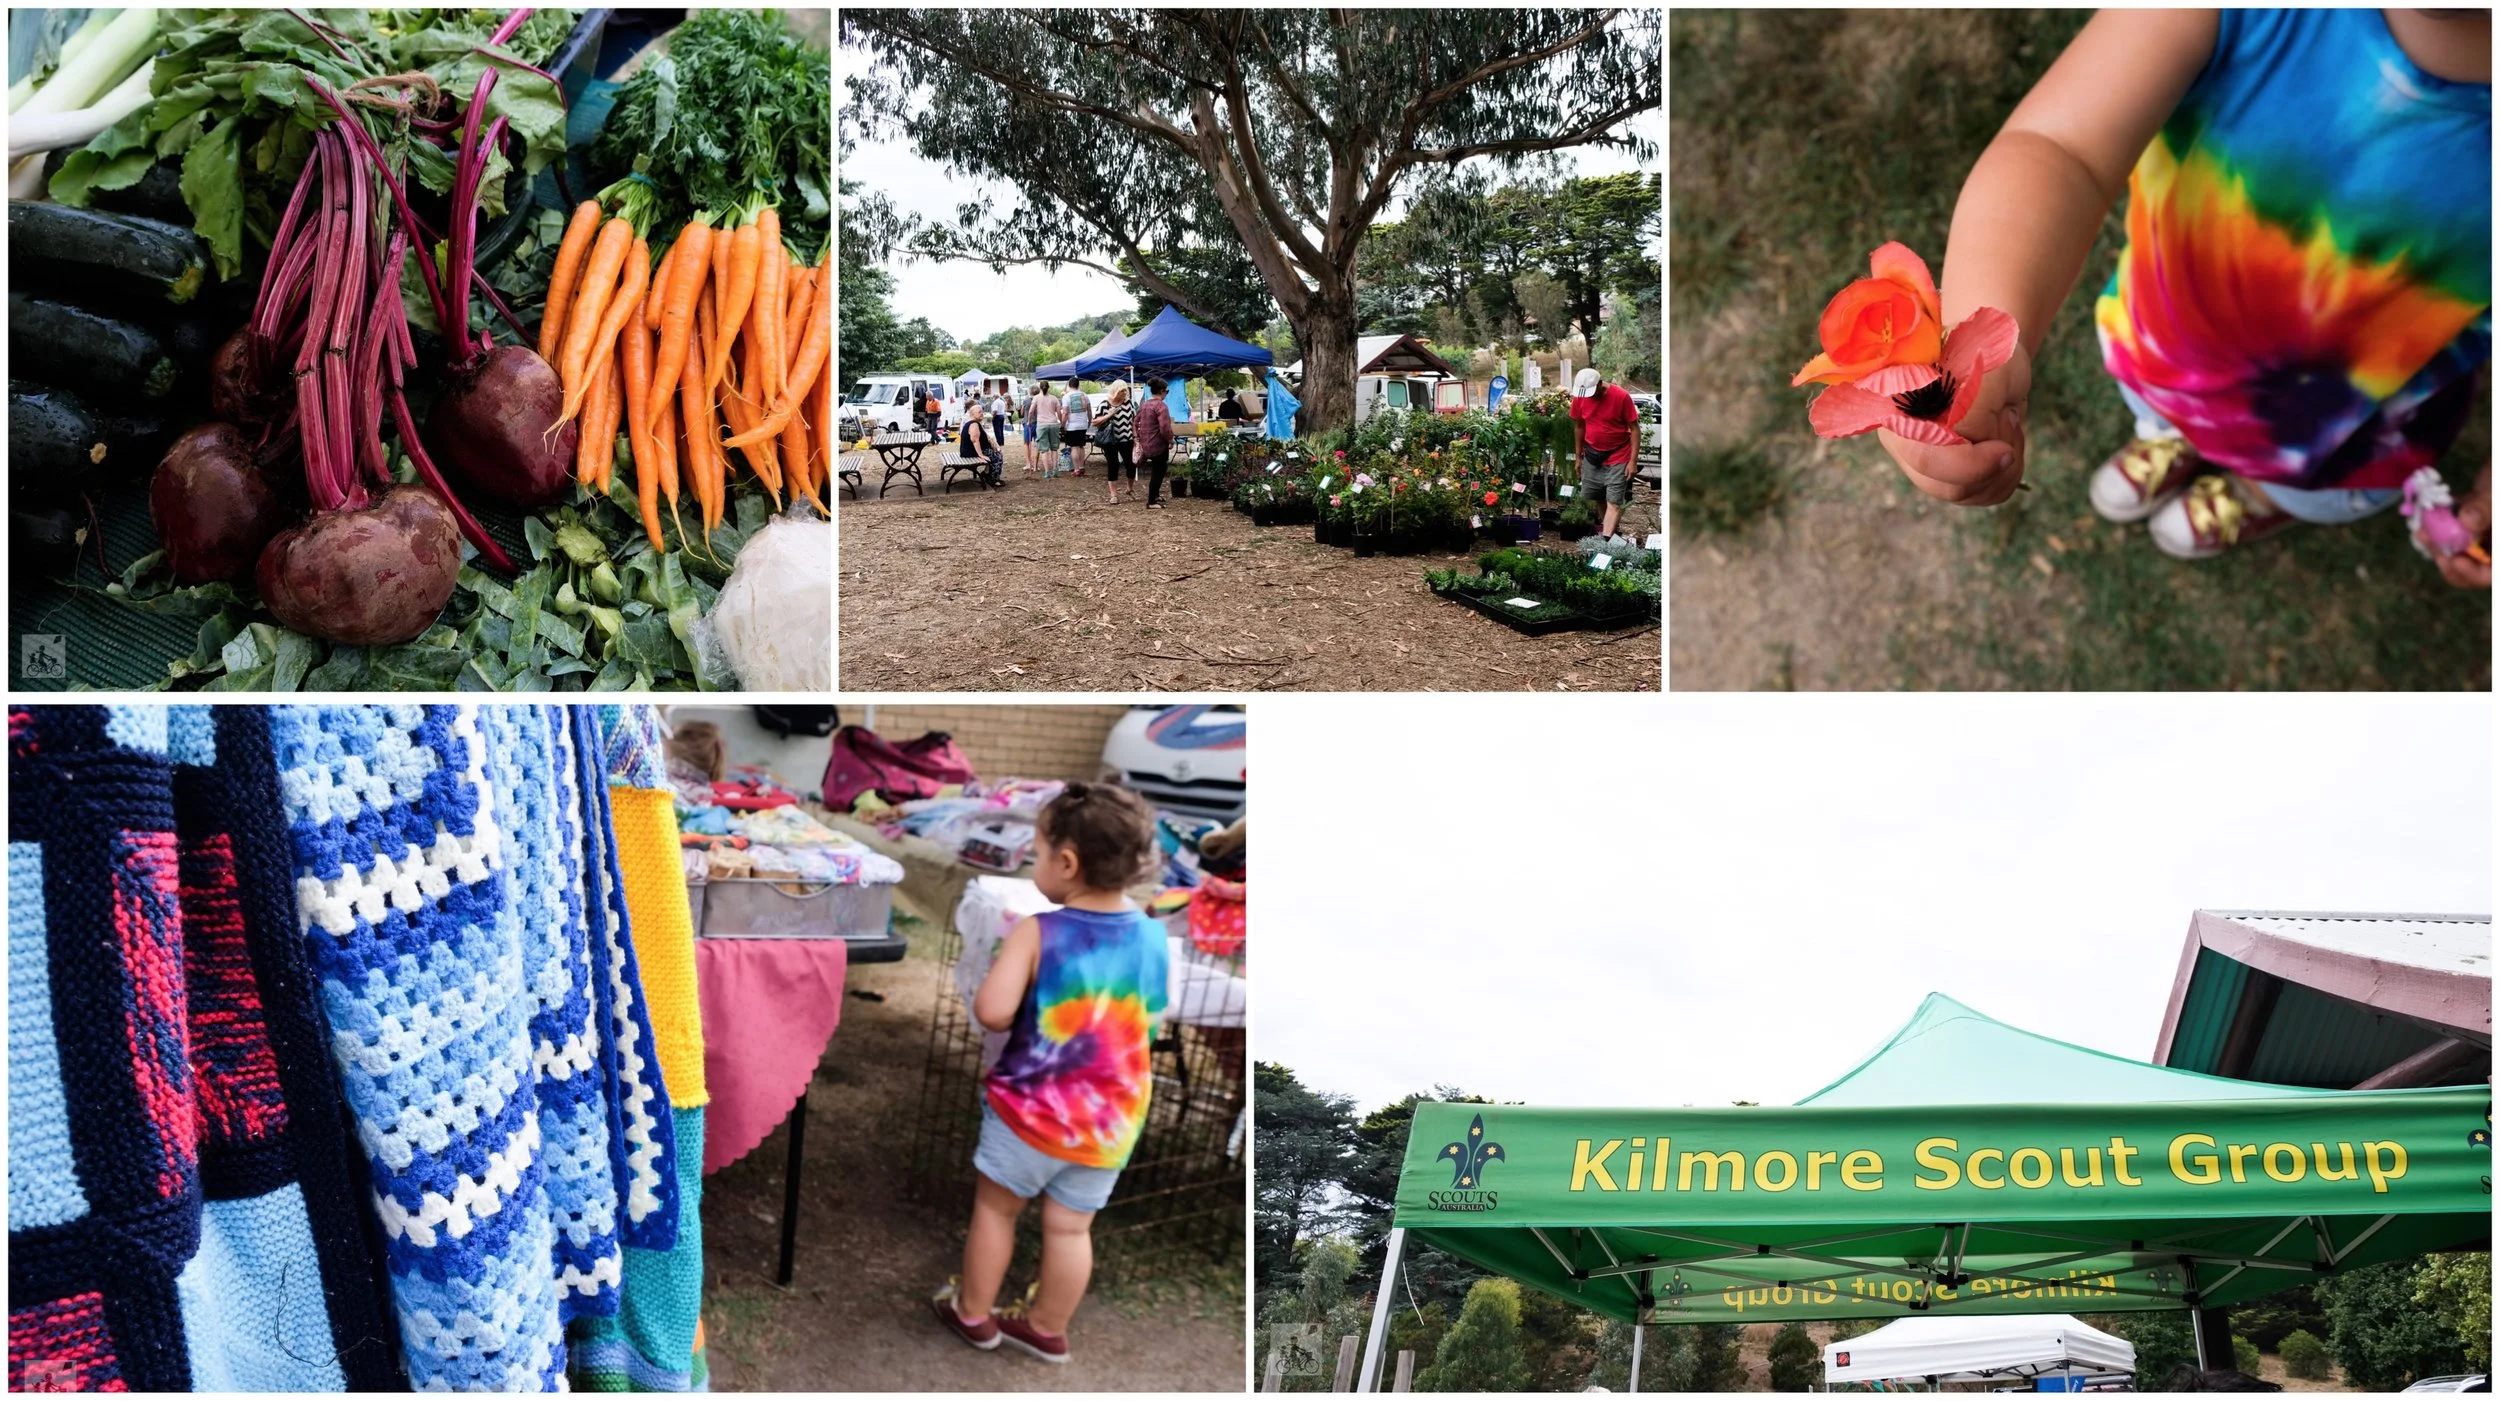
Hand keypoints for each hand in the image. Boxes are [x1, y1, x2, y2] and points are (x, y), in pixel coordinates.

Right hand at [1879, 341, 2032, 506]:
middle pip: (1948, 487)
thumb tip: (1975, 446)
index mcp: (1898, 414)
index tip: (2004, 451)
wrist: (1990, 352)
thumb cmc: (1985, 353)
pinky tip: (2006, 439)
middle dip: (1991, 463)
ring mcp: (1927, 465)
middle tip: (2009, 419)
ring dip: (2004, 466)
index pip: (1926, 459)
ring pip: (1970, 495)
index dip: (1970, 464)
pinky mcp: (1951, 476)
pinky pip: (1984, 495)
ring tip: (2007, 421)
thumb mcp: (1984, 372)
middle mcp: (1905, 445)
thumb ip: (1972, 411)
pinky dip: (2007, 473)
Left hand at [2435, 466, 2491, 589]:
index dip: (2477, 574)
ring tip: (2422, 532)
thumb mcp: (2496, 489)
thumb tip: (2468, 522)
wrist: (2496, 461)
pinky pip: (2453, 536)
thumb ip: (2486, 507)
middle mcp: (2494, 546)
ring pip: (2462, 554)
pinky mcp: (2471, 526)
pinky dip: (2438, 532)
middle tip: (2431, 544)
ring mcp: (2485, 536)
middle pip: (2476, 568)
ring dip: (2439, 546)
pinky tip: (2425, 521)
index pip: (2494, 573)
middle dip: (2450, 560)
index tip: (2456, 561)